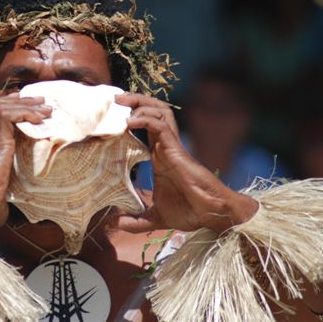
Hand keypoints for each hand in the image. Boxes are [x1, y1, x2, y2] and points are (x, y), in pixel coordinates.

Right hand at [0, 93, 51, 238]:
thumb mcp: (1, 178)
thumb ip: (9, 167)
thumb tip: (27, 165)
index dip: (7, 103)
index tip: (24, 101)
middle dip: (20, 100)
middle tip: (41, 101)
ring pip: (2, 107)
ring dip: (26, 105)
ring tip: (45, 110)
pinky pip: (7, 117)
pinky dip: (24, 114)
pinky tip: (38, 119)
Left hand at [114, 93, 257, 233]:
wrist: (212, 214)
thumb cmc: (189, 211)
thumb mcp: (155, 217)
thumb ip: (136, 220)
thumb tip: (115, 224)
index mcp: (159, 155)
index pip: (144, 125)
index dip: (130, 114)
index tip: (110, 113)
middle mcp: (165, 145)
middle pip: (152, 110)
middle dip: (134, 100)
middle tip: (115, 98)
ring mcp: (172, 145)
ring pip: (158, 111)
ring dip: (139, 103)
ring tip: (121, 103)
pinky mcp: (176, 149)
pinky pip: (160, 126)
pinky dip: (145, 119)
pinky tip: (130, 122)